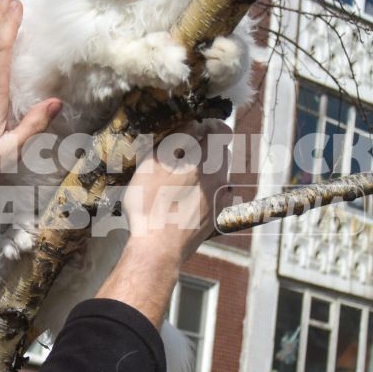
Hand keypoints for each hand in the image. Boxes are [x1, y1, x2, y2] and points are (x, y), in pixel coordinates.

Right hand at [120, 130, 225, 255]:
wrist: (159, 247)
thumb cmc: (150, 204)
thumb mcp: (154, 162)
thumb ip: (177, 139)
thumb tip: (193, 124)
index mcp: (206, 160)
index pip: (221, 130)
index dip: (210, 125)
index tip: (196, 127)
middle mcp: (219, 177)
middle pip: (222, 152)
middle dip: (208, 147)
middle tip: (184, 151)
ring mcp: (219, 198)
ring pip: (219, 173)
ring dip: (206, 169)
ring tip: (181, 177)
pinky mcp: (215, 215)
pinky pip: (216, 193)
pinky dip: (205, 190)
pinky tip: (184, 197)